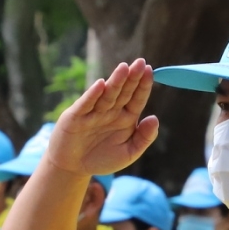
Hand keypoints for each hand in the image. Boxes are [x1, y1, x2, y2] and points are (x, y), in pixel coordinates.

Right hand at [47, 60, 158, 176]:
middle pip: (124, 92)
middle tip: (140, 62)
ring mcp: (93, 112)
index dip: (143, 85)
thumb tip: (155, 118)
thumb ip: (143, 138)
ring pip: (107, 95)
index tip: (150, 71)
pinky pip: (86, 104)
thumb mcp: (128, 153)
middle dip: (132, 77)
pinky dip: (93, 95)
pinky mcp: (76, 116)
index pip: (137, 98)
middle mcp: (111, 111)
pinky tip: (101, 85)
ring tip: (124, 67)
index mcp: (126, 117)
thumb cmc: (101, 159)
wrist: (73, 167)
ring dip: (115, 81)